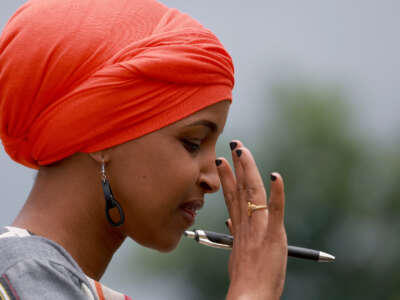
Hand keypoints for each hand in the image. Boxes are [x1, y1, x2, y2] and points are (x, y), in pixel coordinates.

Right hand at [216, 140, 287, 299]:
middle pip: (240, 189)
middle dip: (237, 166)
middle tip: (235, 146)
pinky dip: (277, 193)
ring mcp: (259, 229)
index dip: (227, 178)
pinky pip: (275, 211)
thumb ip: (235, 236)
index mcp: (238, 228)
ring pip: (253, 193)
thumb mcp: (236, 254)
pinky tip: (276, 177)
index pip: (231, 196)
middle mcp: (246, 224)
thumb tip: (231, 223)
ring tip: (244, 152)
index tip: (222, 162)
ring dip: (249, 170)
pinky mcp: (273, 236)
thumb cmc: (246, 279)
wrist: (248, 296)